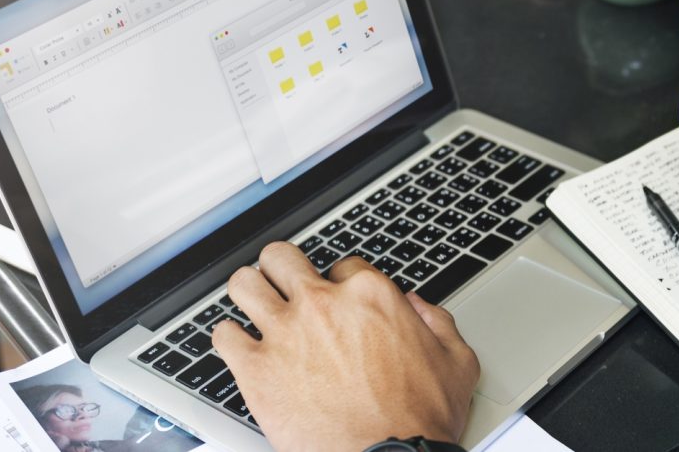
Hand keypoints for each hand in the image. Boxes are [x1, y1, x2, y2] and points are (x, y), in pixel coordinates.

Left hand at [213, 243, 479, 451]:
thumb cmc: (420, 419)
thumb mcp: (456, 361)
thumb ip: (437, 322)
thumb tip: (417, 307)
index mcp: (370, 296)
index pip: (342, 264)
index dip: (340, 282)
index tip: (339, 301)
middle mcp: (323, 305)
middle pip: (281, 258)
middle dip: (282, 269)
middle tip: (285, 286)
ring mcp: (285, 334)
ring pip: (243, 284)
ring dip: (249, 293)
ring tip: (254, 306)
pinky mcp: (256, 370)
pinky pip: (222, 335)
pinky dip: (228, 339)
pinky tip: (240, 348)